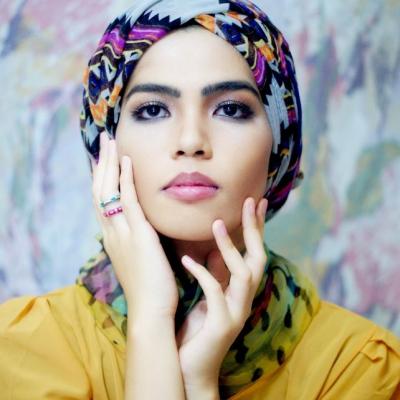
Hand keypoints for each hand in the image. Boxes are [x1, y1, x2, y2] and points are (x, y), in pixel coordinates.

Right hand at [91, 131, 178, 319]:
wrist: (151, 312)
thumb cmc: (151, 290)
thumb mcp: (140, 262)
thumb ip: (140, 244)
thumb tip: (146, 232)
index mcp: (113, 239)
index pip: (102, 203)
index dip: (102, 181)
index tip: (104, 162)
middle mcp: (112, 233)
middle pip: (100, 192)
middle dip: (101, 166)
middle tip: (104, 144)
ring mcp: (122, 233)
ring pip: (108, 192)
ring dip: (109, 165)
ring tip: (111, 144)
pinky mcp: (138, 235)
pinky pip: (128, 201)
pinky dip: (125, 180)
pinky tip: (127, 162)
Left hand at [176, 197, 267, 388]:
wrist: (189, 368)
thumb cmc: (196, 330)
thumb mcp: (206, 295)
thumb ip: (215, 273)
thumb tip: (214, 247)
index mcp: (239, 291)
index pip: (253, 253)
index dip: (255, 228)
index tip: (253, 202)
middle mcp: (243, 299)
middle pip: (258, 258)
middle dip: (255, 230)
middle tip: (248, 202)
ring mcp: (235, 312)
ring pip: (243, 274)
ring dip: (230, 248)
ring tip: (216, 224)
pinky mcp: (221, 325)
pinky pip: (215, 294)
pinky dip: (203, 274)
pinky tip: (187, 260)